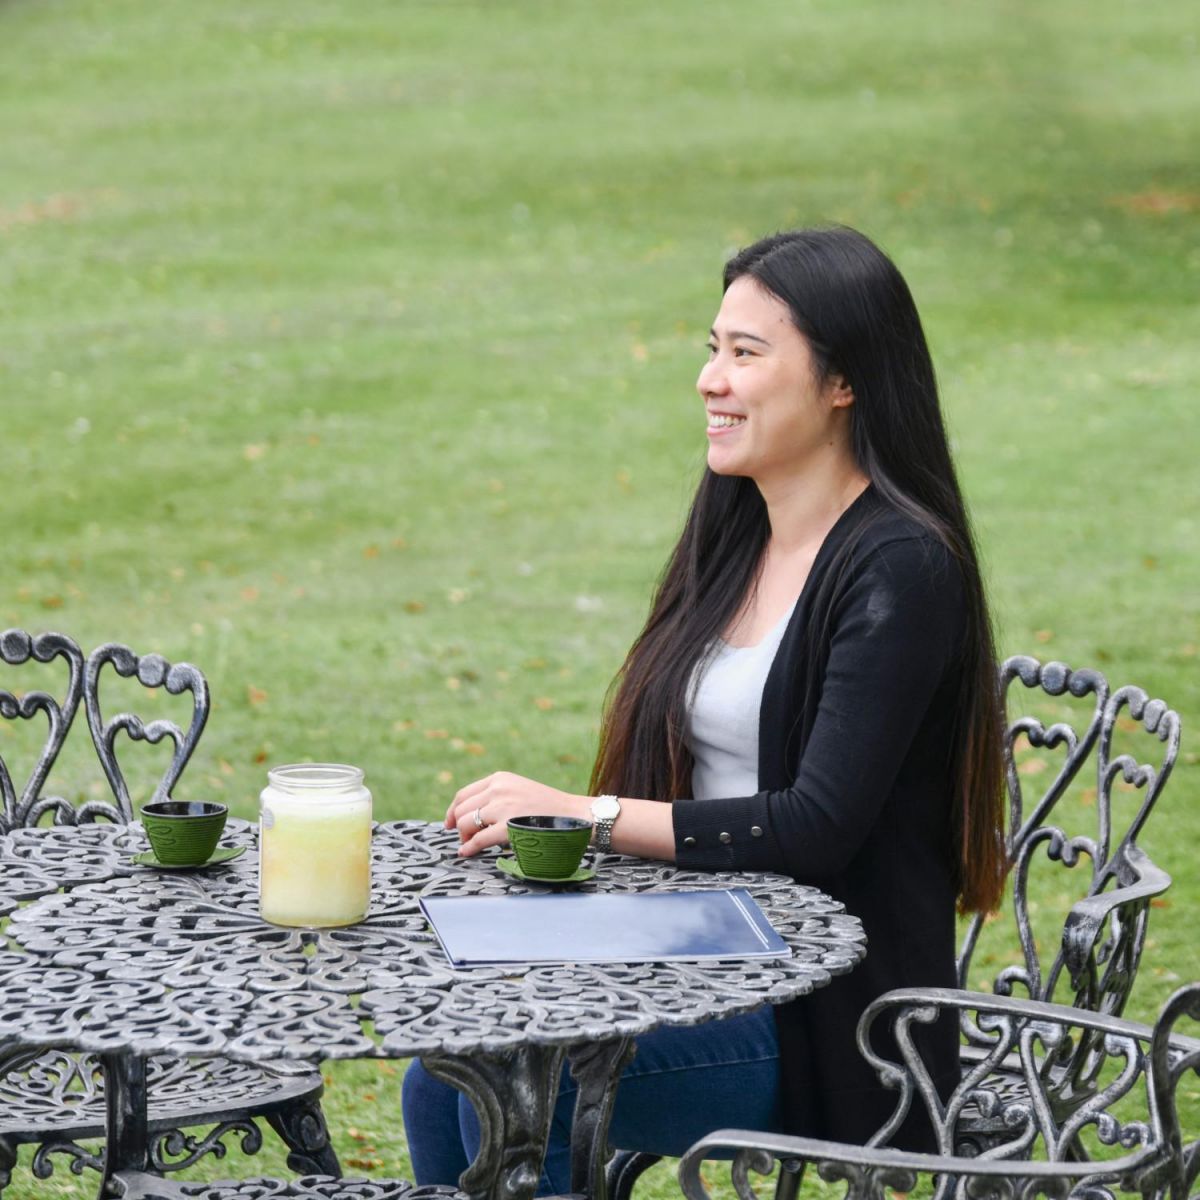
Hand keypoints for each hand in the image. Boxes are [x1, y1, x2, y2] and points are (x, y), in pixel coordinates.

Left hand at [444, 771, 590, 857]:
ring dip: (465, 837)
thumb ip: (497, 797)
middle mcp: (499, 788)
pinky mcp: (509, 826)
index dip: (452, 810)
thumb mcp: (520, 791)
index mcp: (500, 778)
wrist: (575, 815)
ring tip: (470, 845)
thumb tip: (468, 816)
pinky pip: (478, 839)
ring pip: (465, 823)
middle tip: (465, 838)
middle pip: (461, 809)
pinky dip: (469, 848)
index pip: (463, 794)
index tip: (448, 823)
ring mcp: (503, 806)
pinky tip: (467, 853)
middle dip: (459, 826)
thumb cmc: (549, 808)